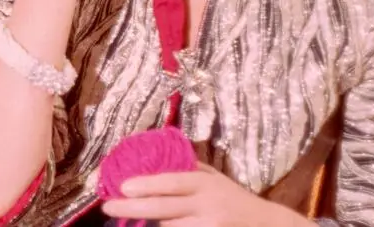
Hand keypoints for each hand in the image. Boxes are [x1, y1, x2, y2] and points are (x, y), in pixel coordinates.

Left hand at [102, 163, 314, 226]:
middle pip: (164, 209)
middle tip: (108, 207)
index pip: (172, 183)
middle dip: (132, 209)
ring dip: (151, 225)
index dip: (147, 185)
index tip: (123, 186)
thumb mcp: (215, 178)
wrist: (265, 225)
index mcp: (205, 184)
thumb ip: (189, 169)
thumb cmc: (233, 198)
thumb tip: (155, 154)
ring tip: (133, 220)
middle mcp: (206, 206)